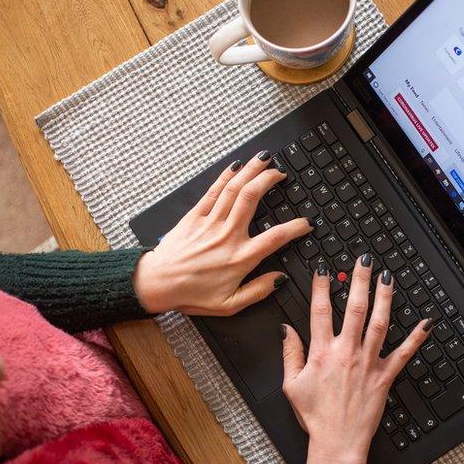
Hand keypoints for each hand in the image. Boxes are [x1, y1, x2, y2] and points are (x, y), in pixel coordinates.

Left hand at [133, 152, 312, 315]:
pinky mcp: (194, 216)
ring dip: (251, 170)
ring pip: (234, 189)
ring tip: (264, 159)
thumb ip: (258, 291)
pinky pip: (213, 191)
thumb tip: (280, 279)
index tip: (306, 222)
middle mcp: (227, 236)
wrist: (156, 284)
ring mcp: (210, 223)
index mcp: (240, 258)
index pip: (275, 237)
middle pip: (252, 198)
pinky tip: (236, 166)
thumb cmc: (191, 294)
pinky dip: (226, 176)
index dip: (295, 227)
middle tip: (281, 174)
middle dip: (269, 180)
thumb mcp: (229, 304)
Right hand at [280, 254, 432, 463]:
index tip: (324, 268)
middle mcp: (347, 353)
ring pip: (380, 323)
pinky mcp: (385, 377)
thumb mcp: (291, 385)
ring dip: (385, 298)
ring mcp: (368, 363)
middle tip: (364, 260)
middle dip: (360, 281)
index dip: (321, 286)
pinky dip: (416, 338)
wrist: (337, 443)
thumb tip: (286, 329)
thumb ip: (290, 353)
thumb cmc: (315, 417)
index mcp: (322, 353)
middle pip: (355, 308)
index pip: (320, 311)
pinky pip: (404, 354)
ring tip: (388, 277)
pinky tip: (426, 322)